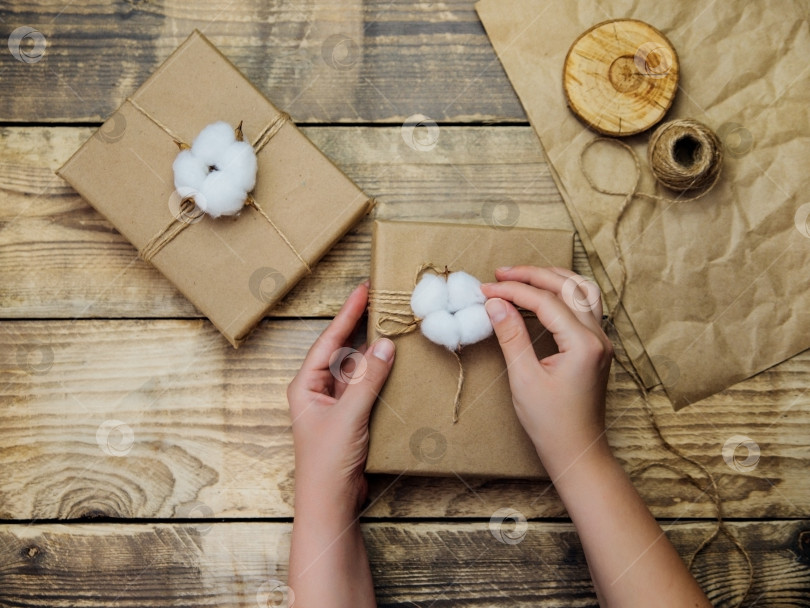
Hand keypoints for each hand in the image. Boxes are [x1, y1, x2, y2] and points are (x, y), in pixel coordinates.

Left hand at [287, 282, 395, 515]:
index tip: (364, 290)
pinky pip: (368, 388)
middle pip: (344, 351)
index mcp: (306, 385)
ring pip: (358, 369)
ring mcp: (336, 404)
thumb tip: (386, 345)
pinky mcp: (352, 418)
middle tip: (382, 301)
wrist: (330, 502)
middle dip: (362, 328)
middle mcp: (319, 390)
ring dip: (375, 353)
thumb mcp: (348, 416)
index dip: (347, 314)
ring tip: (394, 327)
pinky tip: (396, 364)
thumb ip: (368, 380)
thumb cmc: (327, 461)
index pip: (329, 340)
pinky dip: (381, 375)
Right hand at [481, 266, 612, 474]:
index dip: (513, 291)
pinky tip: (542, 296)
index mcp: (583, 344)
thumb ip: (511, 336)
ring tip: (523, 276)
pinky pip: (584, 306)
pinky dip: (562, 293)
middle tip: (500, 274)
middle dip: (532, 275)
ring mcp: (601, 341)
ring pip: (583, 291)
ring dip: (553, 278)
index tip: (485, 290)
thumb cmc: (551, 423)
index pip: (545, 302)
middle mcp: (598, 337)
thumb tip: (495, 304)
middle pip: (568, 287)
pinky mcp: (596, 347)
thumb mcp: (524, 379)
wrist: (577, 451)